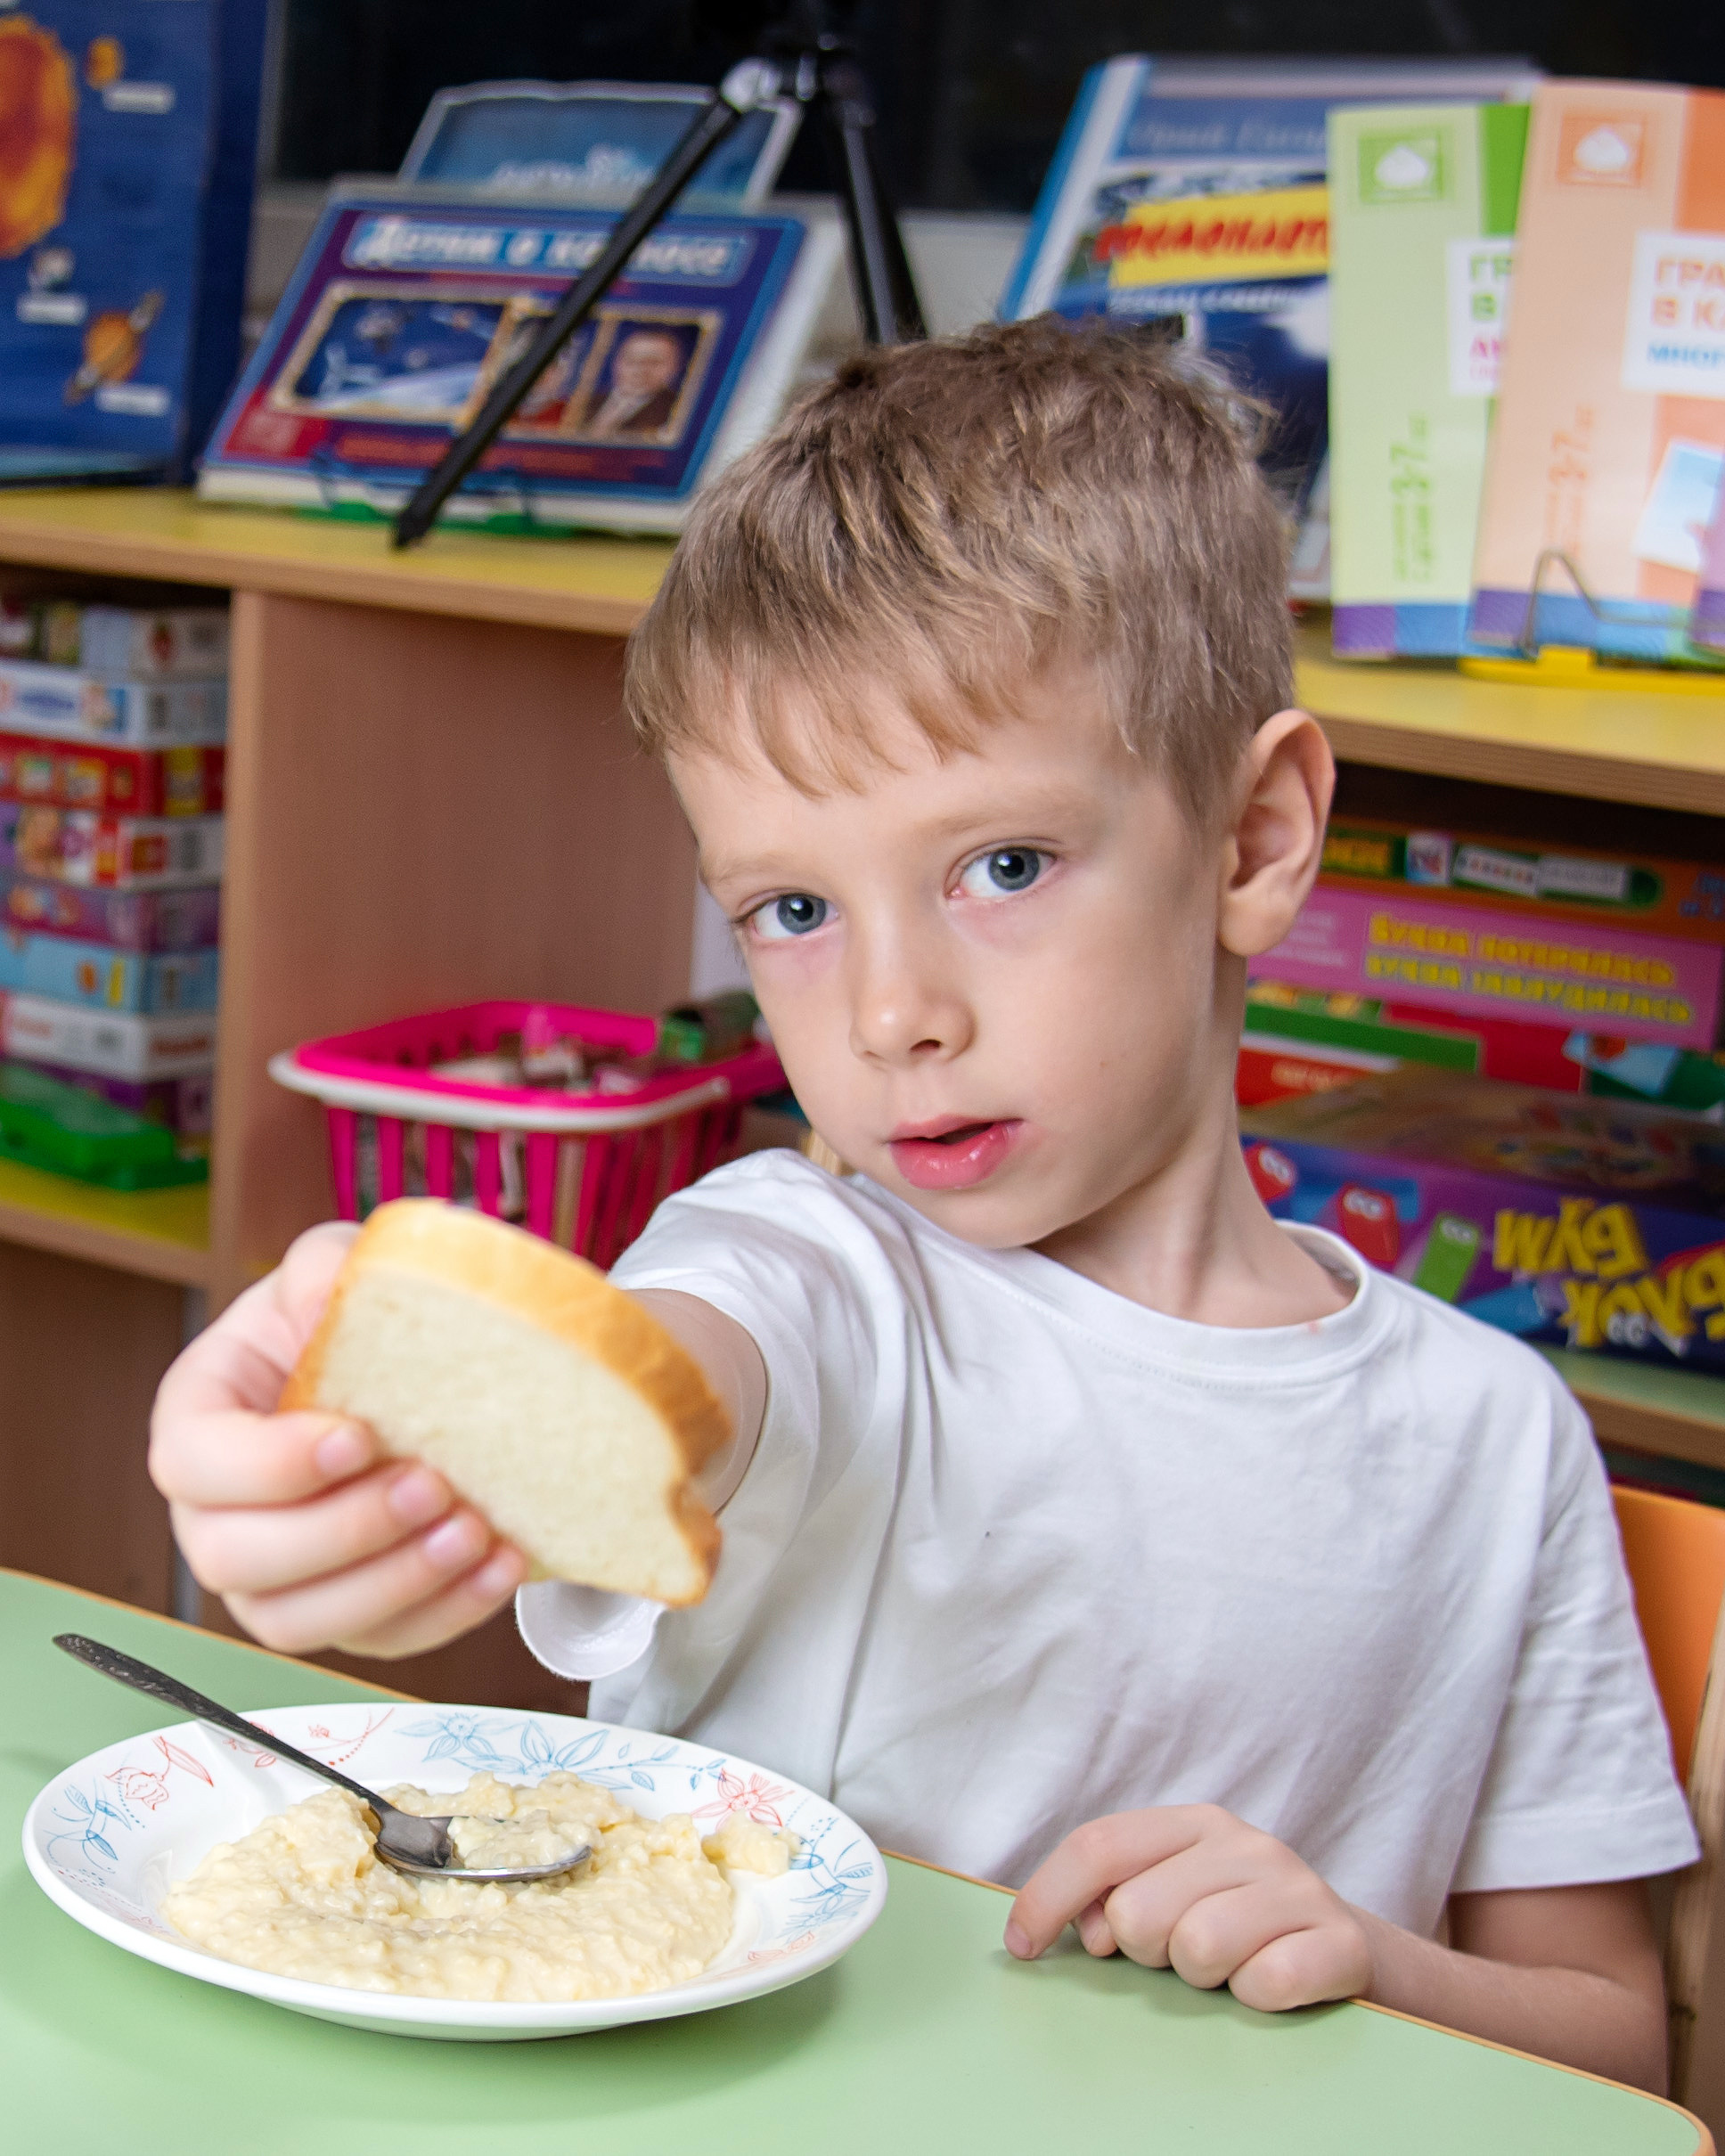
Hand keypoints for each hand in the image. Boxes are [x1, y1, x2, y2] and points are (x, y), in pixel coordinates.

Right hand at [149, 1223, 525, 1657]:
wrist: (416, 1374)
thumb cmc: (352, 1321)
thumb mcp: (333, 1267)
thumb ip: (324, 1267)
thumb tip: (332, 1289)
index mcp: (200, 1420)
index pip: (193, 1463)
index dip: (267, 1465)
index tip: (356, 1436)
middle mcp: (217, 1513)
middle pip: (236, 1559)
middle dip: (340, 1533)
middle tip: (430, 1484)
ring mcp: (276, 1576)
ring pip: (300, 1621)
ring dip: (393, 1585)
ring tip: (473, 1532)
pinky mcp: (346, 1615)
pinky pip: (380, 1642)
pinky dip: (445, 1614)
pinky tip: (500, 1565)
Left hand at [1005, 1805, 1372, 2011]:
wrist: (1348, 1952)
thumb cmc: (1239, 1926)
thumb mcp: (1173, 1897)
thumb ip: (1117, 1898)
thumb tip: (1091, 1929)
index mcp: (1192, 1823)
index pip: (1099, 1846)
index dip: (1048, 1898)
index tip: (1023, 1947)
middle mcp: (1244, 1842)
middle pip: (1139, 1911)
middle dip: (1147, 1952)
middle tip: (1181, 1955)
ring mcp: (1296, 1886)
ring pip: (1199, 1947)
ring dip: (1204, 1978)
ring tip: (1227, 1969)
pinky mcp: (1340, 1940)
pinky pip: (1265, 1984)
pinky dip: (1256, 1999)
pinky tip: (1267, 1987)